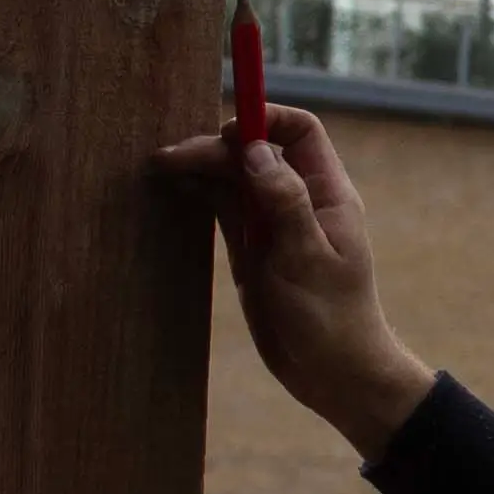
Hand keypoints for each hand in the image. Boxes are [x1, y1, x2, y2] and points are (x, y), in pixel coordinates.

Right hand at [159, 105, 437, 457]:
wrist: (334, 374)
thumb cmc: (332, 318)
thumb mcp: (308, 258)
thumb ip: (284, 201)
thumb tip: (255, 149)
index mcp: (327, 195)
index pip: (300, 132)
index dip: (265, 119)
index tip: (227, 130)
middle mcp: (300, 201)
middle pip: (255, 153)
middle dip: (215, 148)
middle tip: (169, 159)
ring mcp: (273, 225)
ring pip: (234, 180)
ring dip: (201, 168)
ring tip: (160, 166)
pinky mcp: (252, 250)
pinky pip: (224, 210)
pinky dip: (200, 195)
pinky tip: (173, 186)